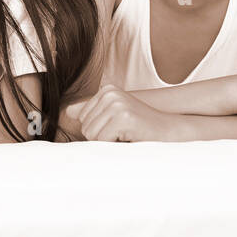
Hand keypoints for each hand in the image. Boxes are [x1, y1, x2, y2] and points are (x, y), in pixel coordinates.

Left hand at [63, 85, 178, 141]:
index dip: (100, 131)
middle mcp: (110, 93)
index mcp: (106, 90)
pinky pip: (103, 140)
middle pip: (85, 128)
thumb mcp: (113, 116)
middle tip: (124, 133)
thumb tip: (68, 111)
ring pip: (92, 136)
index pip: (83, 120)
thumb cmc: (140, 127)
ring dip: (109, 142)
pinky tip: (130, 137)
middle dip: (103, 138)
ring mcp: (117, 103)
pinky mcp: (124, 117)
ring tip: (127, 135)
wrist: (168, 131)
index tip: (118, 128)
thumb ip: (92, 112)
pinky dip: (115, 145)